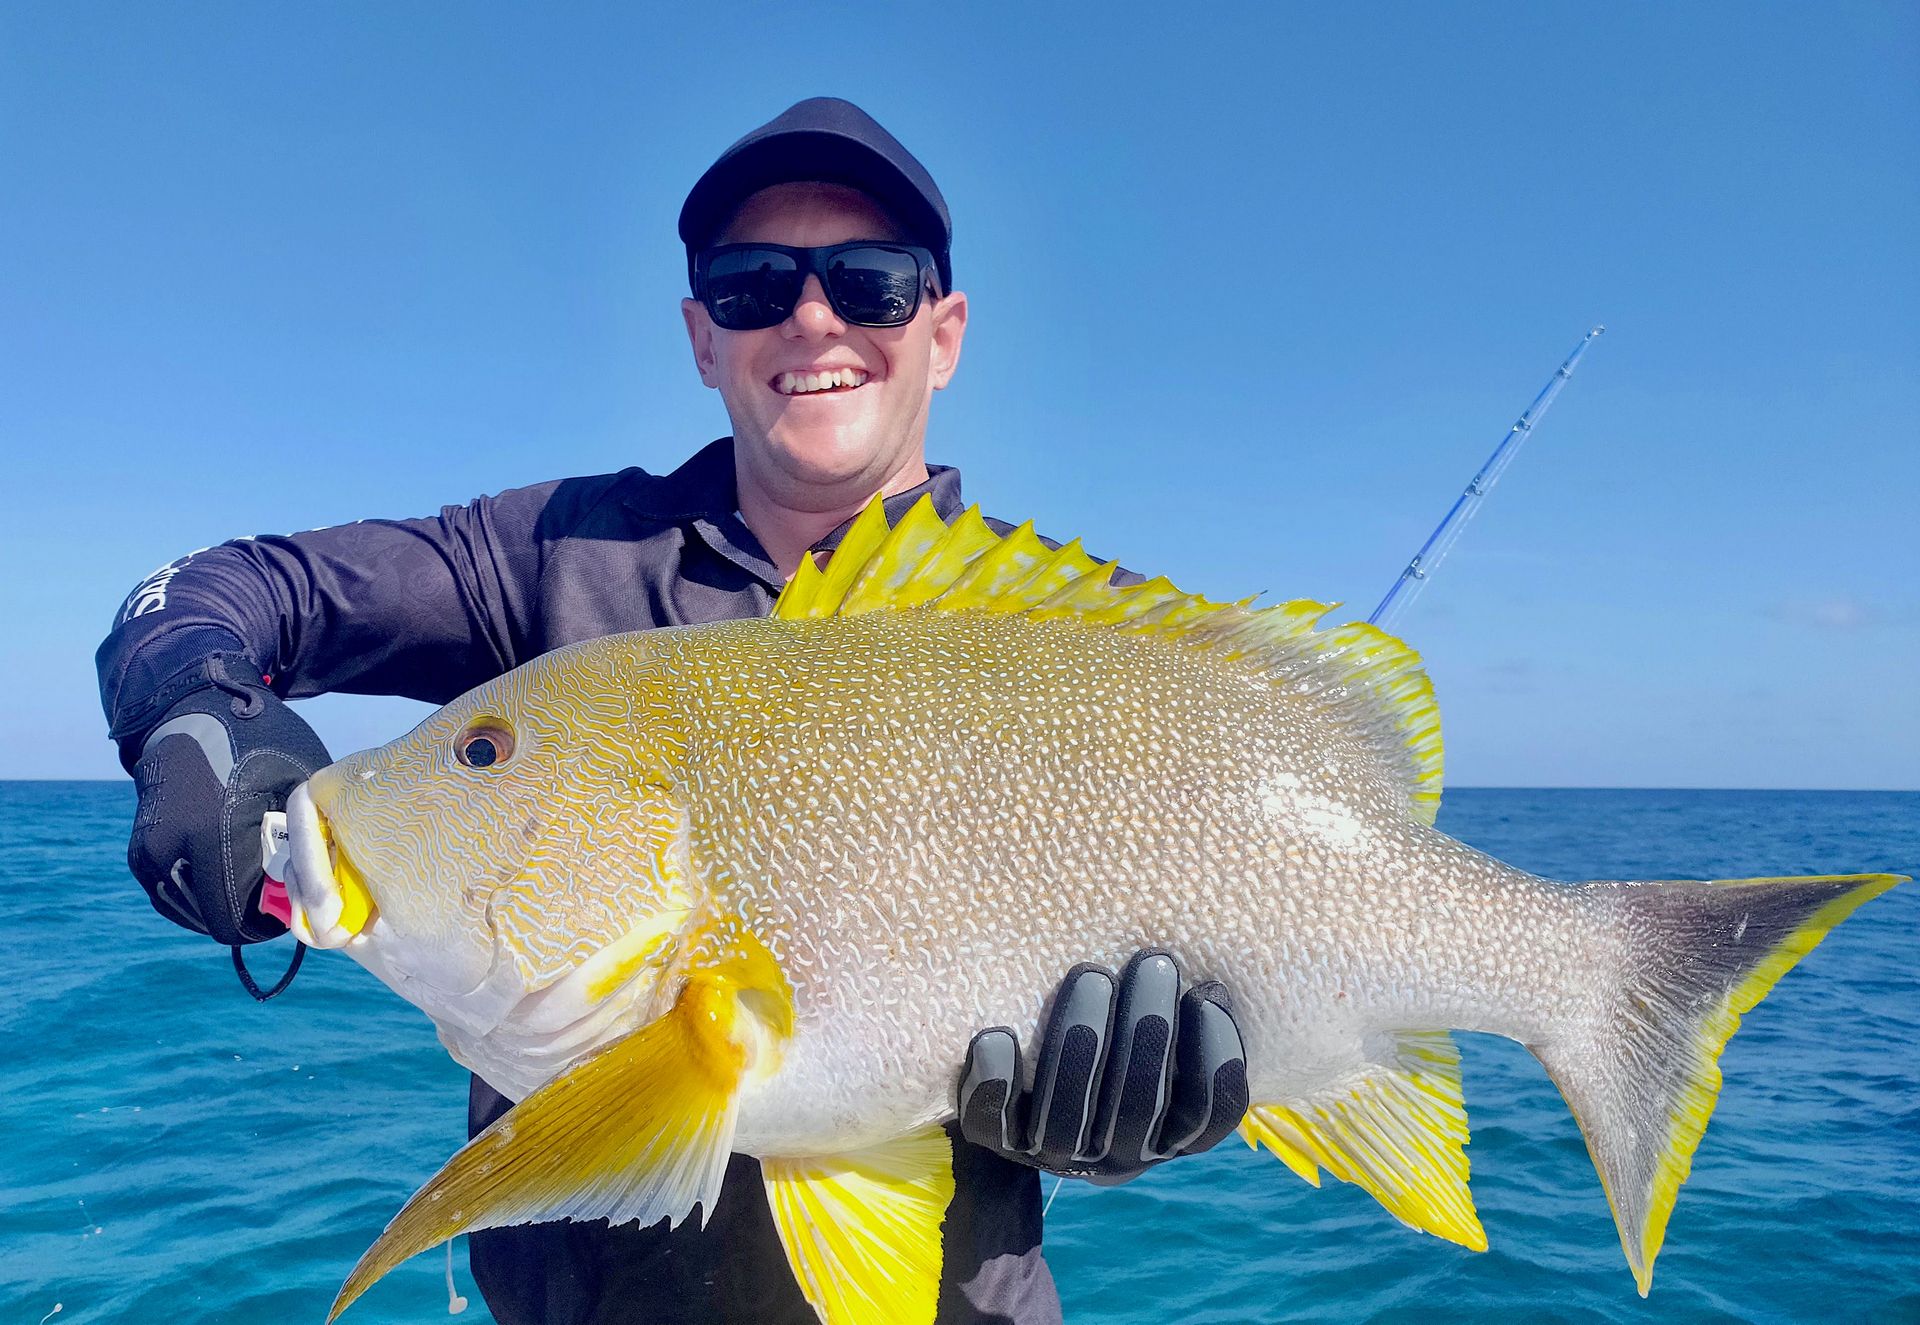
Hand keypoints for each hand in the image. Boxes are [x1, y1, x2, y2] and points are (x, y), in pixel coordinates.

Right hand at [127, 669, 330, 944]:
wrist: (192, 709)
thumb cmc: (259, 740)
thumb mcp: (299, 781)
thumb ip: (310, 834)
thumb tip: (328, 883)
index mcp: (211, 834)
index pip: (231, 918)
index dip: (265, 925)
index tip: (289, 911)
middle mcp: (169, 848)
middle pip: (211, 919)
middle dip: (246, 914)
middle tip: (275, 896)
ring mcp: (148, 851)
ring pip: (189, 909)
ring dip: (221, 903)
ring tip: (254, 880)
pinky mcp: (139, 850)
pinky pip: (171, 892)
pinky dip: (200, 892)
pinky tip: (227, 874)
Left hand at [957, 950, 1248, 1182]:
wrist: (1028, 1081)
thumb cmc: (1116, 1028)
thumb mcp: (1162, 1024)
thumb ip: (1187, 1002)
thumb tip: (1218, 955)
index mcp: (1171, 1130)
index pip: (1209, 1113)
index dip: (1217, 1059)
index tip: (1208, 991)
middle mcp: (1118, 1151)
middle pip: (1138, 1105)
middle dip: (1148, 1030)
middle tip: (1153, 961)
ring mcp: (1058, 1152)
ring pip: (1069, 1114)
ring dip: (1080, 1040)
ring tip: (1092, 975)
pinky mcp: (1001, 1142)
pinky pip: (993, 1124)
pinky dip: (995, 1082)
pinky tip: (998, 1036)